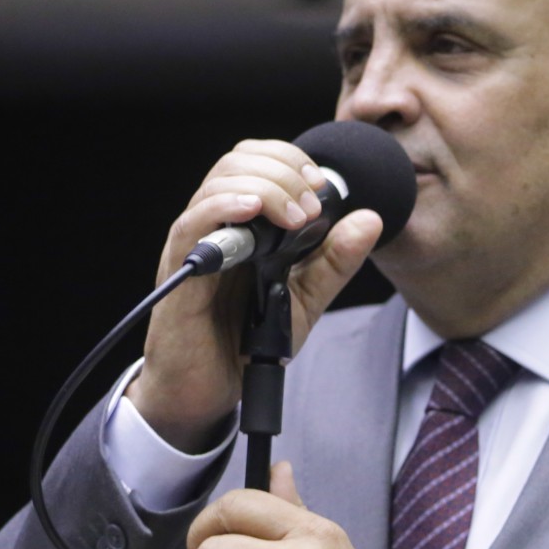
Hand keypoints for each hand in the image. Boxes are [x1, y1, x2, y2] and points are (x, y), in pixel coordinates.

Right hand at [128, 140, 384, 451]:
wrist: (210, 389)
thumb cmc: (247, 341)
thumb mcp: (305, 298)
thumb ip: (335, 260)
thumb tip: (370, 219)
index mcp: (243, 221)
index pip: (258, 159)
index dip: (292, 159)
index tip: (323, 186)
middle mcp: (216, 223)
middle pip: (239, 159)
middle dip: (284, 170)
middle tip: (312, 206)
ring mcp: (195, 243)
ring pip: (218, 181)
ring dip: (265, 186)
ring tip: (295, 217)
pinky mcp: (178, 269)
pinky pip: (193, 223)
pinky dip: (224, 206)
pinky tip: (254, 210)